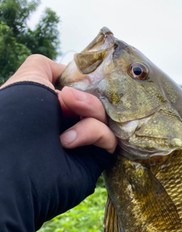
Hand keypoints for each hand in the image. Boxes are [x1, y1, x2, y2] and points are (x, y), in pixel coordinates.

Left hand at [1, 54, 116, 152]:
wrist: (19, 162)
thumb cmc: (19, 118)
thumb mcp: (28, 78)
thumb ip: (44, 66)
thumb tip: (65, 73)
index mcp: (48, 107)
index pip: (78, 89)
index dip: (82, 81)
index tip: (76, 78)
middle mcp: (65, 124)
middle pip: (96, 100)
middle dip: (85, 95)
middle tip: (68, 97)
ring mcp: (82, 143)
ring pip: (104, 116)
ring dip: (89, 109)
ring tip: (67, 111)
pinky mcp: (95, 158)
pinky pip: (108, 138)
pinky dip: (91, 133)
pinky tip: (67, 142)